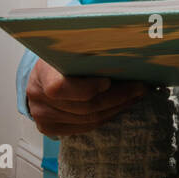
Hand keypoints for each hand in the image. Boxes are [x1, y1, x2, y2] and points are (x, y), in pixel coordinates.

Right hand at [25, 58, 148, 136]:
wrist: (40, 75)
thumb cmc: (61, 58)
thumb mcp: (70, 48)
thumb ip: (89, 52)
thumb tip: (125, 52)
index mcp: (42, 73)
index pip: (60, 88)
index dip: (87, 88)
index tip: (108, 81)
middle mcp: (38, 98)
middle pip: (84, 107)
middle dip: (117, 98)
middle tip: (140, 88)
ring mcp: (43, 117)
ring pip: (88, 120)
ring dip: (116, 108)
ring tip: (135, 96)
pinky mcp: (50, 129)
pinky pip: (84, 127)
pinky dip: (105, 118)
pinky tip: (119, 106)